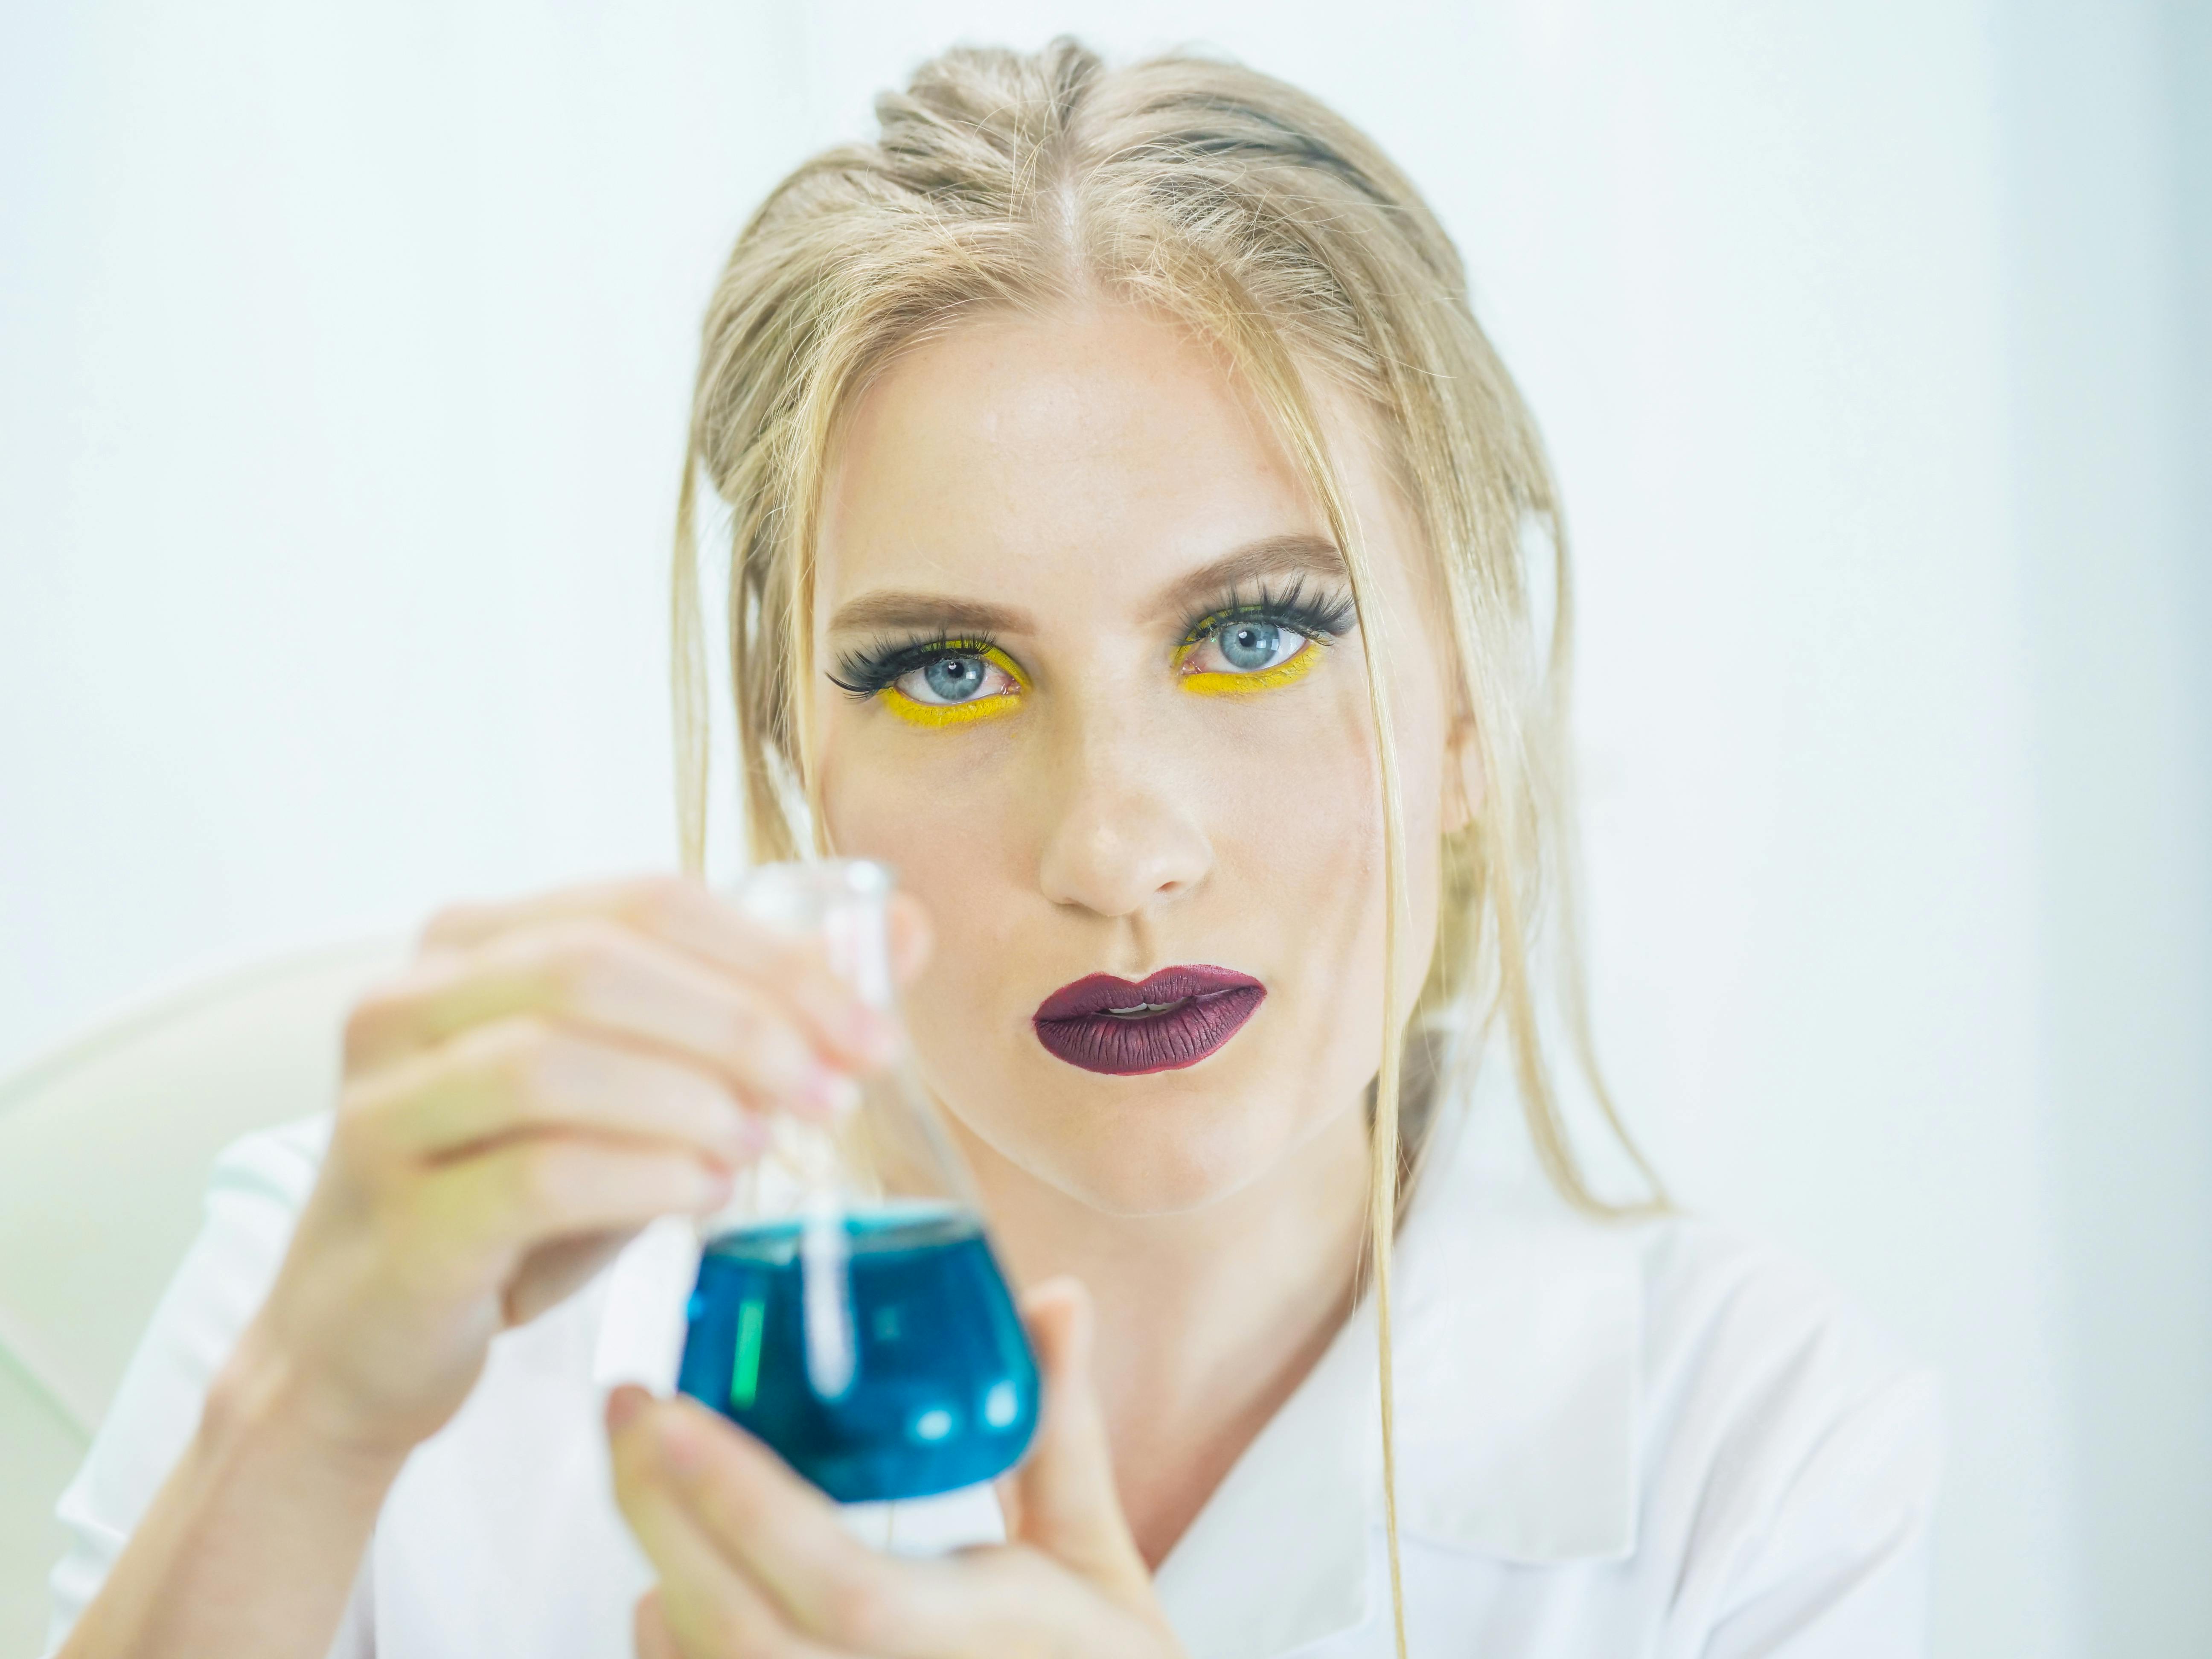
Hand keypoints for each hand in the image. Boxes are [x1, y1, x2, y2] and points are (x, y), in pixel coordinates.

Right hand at [222, 875, 923, 1461]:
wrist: (369, 1339)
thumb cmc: (517, 1199)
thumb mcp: (637, 1092)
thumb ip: (751, 1011)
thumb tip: (905, 930)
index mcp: (470, 942)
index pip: (644, 901)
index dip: (771, 955)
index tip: (870, 1028)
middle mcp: (406, 1002)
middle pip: (599, 964)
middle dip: (743, 1020)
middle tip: (838, 1088)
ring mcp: (385, 1109)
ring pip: (556, 1060)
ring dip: (691, 1096)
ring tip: (767, 1139)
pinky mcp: (398, 1218)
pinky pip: (535, 1174)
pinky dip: (643, 1177)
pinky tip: (707, 1194)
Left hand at [609, 1279, 1185, 1658]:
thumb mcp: (1095, 1560)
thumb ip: (1059, 1433)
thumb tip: (1055, 1297)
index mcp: (971, 1640)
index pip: (840, 1581)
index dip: (742, 1502)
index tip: (673, 1409)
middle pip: (733, 1626)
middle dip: (658, 1509)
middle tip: (629, 1403)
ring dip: (660, 1567)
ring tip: (643, 1468)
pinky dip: (666, 1644)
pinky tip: (666, 1585)